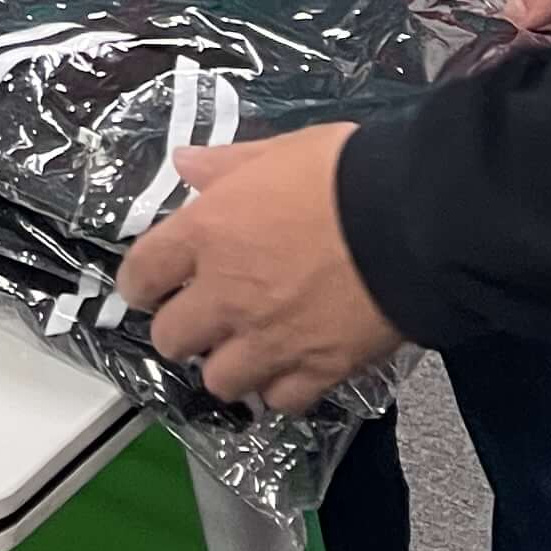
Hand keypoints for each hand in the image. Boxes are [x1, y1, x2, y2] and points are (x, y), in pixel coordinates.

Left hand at [116, 125, 406, 415]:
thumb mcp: (277, 149)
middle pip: (171, 339)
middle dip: (180, 329)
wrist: (411, 221)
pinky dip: (281, 389)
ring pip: (219, 381)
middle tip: (201, 317)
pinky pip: (280, 400)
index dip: (140, 282)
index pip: (142, 273)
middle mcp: (227, 295)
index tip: (149, 285)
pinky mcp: (317, 369)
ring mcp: (270, 339)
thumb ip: (225, 164)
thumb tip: (185, 164)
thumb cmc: (341, 173)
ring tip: (245, 347)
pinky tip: (291, 368)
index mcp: (207, 233)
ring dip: (227, 366)